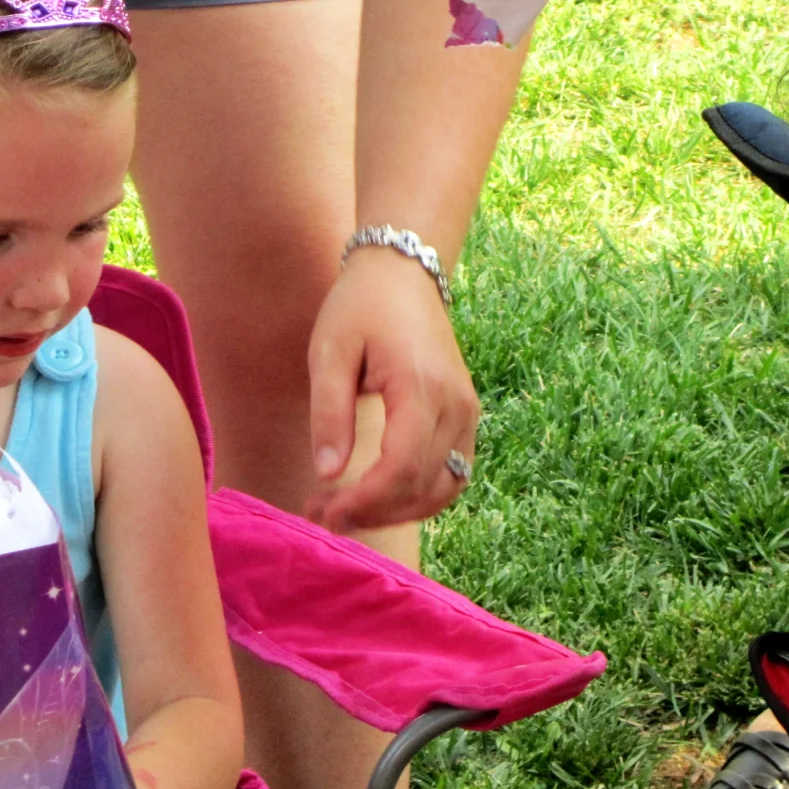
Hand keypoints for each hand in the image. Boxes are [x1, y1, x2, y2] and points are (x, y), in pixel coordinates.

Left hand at [305, 246, 476, 530]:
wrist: (403, 272)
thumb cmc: (360, 307)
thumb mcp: (329, 352)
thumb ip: (329, 413)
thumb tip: (327, 474)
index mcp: (421, 387)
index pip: (401, 468)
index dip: (364, 501)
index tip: (323, 514)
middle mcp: (455, 405)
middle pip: (422, 486)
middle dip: (372, 512)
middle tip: (321, 516)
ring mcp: (467, 412)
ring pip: (444, 488)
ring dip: (397, 511)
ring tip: (346, 512)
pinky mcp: (465, 415)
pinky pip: (452, 473)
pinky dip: (418, 495)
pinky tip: (378, 496)